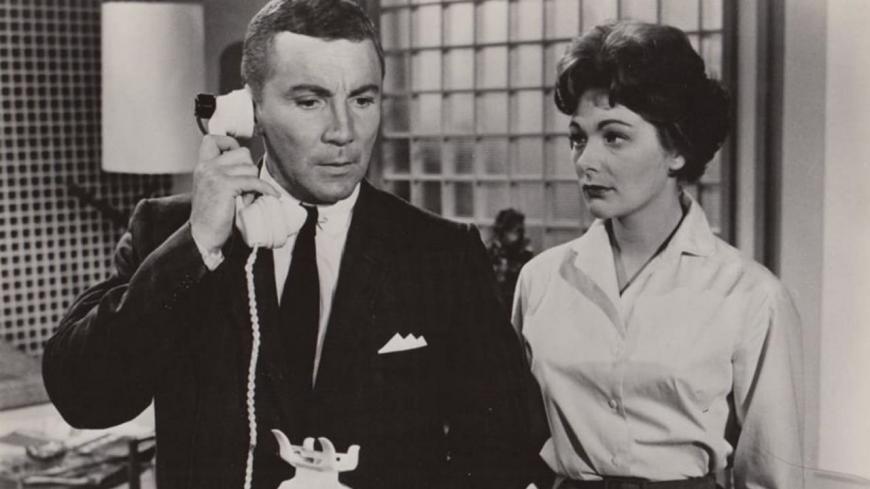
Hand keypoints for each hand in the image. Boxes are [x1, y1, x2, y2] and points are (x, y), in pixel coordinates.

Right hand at [190, 135, 278, 253]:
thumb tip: (249, 165)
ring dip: (254, 183)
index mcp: (202, 165)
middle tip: (246, 187)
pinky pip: (254, 181)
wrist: (204, 236)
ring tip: (246, 197)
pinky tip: (272, 195)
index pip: (212, 139)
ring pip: (250, 167)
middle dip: (249, 169)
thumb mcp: (213, 188)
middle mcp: (206, 166)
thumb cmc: (212, 215)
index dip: (230, 144)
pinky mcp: (224, 186)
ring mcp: (214, 175)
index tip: (239, 157)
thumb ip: (223, 173)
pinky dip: (266, 189)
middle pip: (241, 152)